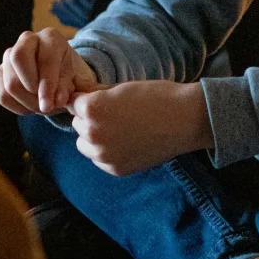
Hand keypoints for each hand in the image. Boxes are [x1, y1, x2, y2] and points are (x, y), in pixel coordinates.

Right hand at [0, 29, 101, 115]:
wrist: (62, 80)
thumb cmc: (73, 78)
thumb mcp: (80, 83)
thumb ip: (71, 89)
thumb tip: (56, 99)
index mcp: (52, 37)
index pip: (45, 58)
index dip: (47, 84)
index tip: (50, 105)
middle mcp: (28, 39)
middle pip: (18, 58)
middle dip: (31, 89)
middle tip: (45, 105)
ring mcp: (10, 54)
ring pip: (9, 82)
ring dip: (27, 102)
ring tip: (42, 106)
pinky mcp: (0, 72)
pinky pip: (1, 94)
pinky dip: (16, 107)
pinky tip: (30, 107)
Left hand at [69, 81, 213, 176]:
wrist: (184, 120)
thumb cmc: (156, 97)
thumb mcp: (122, 88)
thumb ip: (96, 94)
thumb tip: (77, 96)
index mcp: (92, 109)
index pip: (74, 104)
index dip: (88, 100)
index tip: (103, 99)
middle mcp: (93, 134)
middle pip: (78, 125)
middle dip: (90, 119)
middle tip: (115, 114)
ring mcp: (104, 155)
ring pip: (85, 145)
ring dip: (95, 137)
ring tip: (119, 129)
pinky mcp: (116, 169)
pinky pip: (100, 160)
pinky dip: (108, 152)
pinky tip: (127, 142)